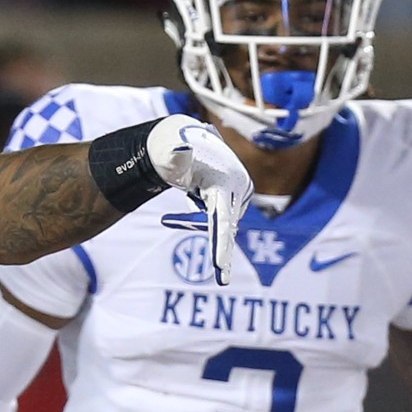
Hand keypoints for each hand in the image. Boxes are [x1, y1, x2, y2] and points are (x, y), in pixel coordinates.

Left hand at [146, 114, 251, 285]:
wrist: (180, 139)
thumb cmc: (172, 149)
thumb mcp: (170, 154)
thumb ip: (175, 155)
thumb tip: (179, 149)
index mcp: (226, 182)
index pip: (223, 221)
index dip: (222, 245)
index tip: (220, 269)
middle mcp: (240, 187)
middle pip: (224, 225)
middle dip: (216, 245)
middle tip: (216, 271)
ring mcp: (241, 192)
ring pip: (221, 223)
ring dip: (198, 221)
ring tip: (175, 210)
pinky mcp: (236, 197)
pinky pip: (220, 219)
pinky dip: (203, 218)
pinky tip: (188, 201)